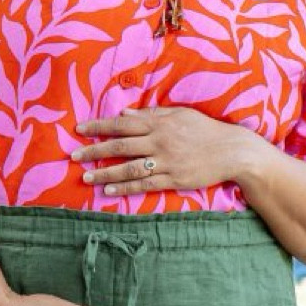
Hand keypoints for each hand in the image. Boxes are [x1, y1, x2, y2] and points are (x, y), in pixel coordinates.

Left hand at [73, 107, 257, 193]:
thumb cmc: (205, 129)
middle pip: (120, 146)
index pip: (122, 124)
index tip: (79, 130)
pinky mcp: (173, 180)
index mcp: (159, 123)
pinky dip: (125, 188)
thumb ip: (151, 114)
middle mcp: (160, 142)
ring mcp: (166, 162)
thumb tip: (124, 114)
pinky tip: (109, 191)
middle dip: (94, 151)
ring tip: (87, 177)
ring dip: (105, 173)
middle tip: (74, 156)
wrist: (232, 151)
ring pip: (129, 168)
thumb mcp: (179, 114)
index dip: (99, 126)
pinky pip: (144, 185)